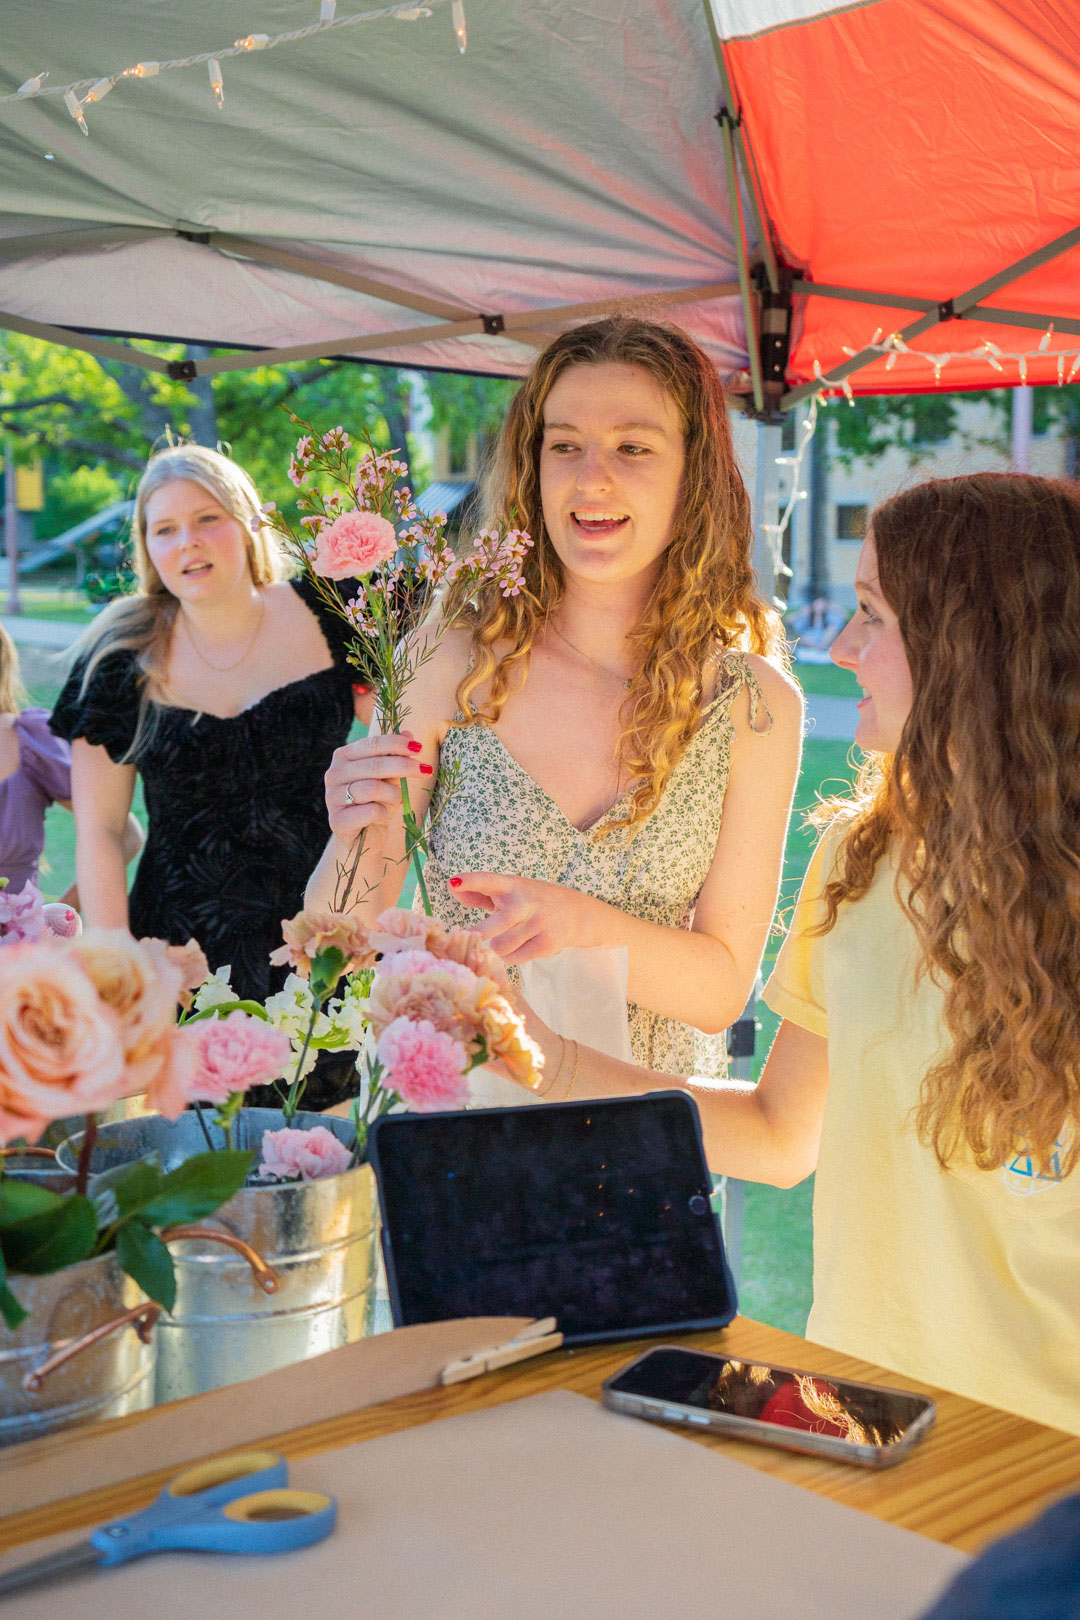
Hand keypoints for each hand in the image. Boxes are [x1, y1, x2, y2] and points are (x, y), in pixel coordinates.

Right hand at [324, 731, 432, 848]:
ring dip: (393, 794)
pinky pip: (370, 811)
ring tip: (398, 799)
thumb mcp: (389, 776)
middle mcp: (334, 774)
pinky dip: (383, 813)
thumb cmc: (377, 801)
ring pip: (372, 788)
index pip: (373, 744)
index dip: (397, 744)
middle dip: (404, 766)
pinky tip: (382, 815)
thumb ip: (395, 756)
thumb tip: (409, 734)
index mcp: (343, 756)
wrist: (365, 836)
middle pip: (374, 765)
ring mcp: (332, 797)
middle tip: (426, 771)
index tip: (419, 748)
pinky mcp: (337, 820)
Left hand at [449, 871, 588, 963]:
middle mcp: (526, 902)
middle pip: (499, 922)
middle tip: (467, 938)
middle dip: (479, 933)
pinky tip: (517, 948)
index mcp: (512, 885)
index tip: (453, 882)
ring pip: (502, 946)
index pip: (489, 880)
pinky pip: (515, 958)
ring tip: (501, 943)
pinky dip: (510, 957)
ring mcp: (539, 922)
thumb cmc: (532, 901)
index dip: (471, 881)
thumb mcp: (509, 891)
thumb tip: (453, 888)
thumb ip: (480, 893)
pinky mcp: (548, 943)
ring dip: (495, 949)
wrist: (575, 913)